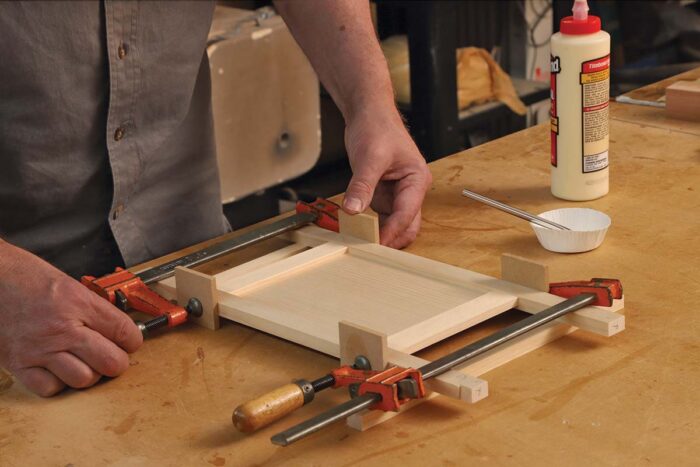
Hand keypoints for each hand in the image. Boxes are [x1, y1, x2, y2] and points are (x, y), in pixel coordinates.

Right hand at [0, 241, 142, 395]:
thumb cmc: (27, 278)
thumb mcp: (69, 285)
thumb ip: (94, 309)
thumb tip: (118, 330)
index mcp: (79, 303)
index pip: (125, 331)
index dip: (133, 340)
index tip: (129, 341)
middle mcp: (62, 328)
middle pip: (111, 362)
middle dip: (117, 361)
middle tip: (111, 355)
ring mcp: (40, 349)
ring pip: (84, 379)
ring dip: (89, 374)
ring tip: (84, 362)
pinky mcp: (19, 363)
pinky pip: (50, 388)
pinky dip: (58, 383)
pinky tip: (57, 369)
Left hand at [342, 108, 431, 247]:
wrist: (368, 114)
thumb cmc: (376, 127)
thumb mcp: (368, 157)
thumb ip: (362, 185)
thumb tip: (353, 210)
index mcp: (417, 180)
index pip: (407, 213)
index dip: (391, 231)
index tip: (376, 243)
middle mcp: (410, 190)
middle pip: (406, 225)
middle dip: (391, 238)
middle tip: (369, 249)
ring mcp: (396, 195)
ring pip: (393, 225)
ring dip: (380, 235)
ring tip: (361, 243)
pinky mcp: (383, 195)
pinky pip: (380, 217)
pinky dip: (370, 226)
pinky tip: (357, 232)